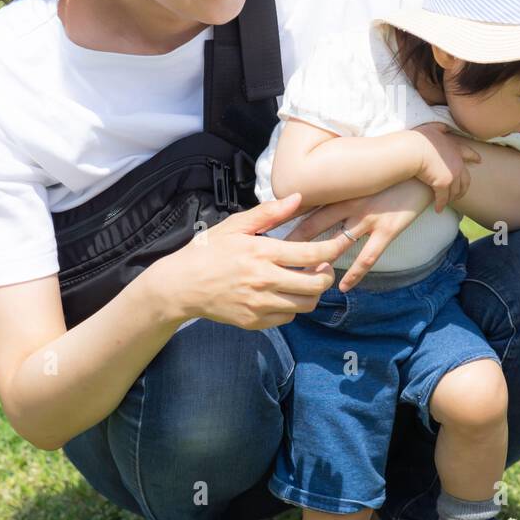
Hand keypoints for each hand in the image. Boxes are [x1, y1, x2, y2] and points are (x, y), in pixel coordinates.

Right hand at [139, 192, 355, 329]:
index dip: (333, 250)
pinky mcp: (254, 321)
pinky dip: (292, 306)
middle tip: (322, 266)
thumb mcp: (236, 225)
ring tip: (305, 279)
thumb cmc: (209, 251)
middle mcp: (264, 281)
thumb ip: (270, 213)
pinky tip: (284, 293)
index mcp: (262, 252)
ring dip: (312, 292)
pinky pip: (287, 317)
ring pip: (306, 304)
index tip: (338, 245)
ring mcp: (260, 304)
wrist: (182, 285)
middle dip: (327, 274)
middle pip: (316, 284)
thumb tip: (298, 198)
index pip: (312, 254)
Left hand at [283, 178, 433, 291]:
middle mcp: (350, 203)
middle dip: (291, 244)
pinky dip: (354, 273)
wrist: (424, 167)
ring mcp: (368, 217)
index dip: (284, 218)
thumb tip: (317, 200)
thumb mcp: (363, 178)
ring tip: (300, 278)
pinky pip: (367, 256)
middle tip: (269, 259)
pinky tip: (344, 286)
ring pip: (336, 243)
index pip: (306, 205)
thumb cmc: (391, 174)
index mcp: (341, 190)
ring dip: (318, 261)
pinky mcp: (387, 228)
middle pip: (313, 226)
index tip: (264, 230)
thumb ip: (342, 189)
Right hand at [411, 121, 481, 213]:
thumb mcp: (432, 129)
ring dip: (452, 198)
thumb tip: (444, 126)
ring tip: (447, 202)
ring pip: (455, 191)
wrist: (413, 149)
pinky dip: (441, 204)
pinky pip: (444, 198)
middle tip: (461, 193)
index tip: (479, 160)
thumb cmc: (419, 139)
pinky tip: (438, 209)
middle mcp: (457, 162)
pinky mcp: (443, 184)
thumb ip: (440, 128)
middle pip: (465, 178)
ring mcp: (452, 174)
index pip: (469, 153)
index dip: (474, 157)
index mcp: (455, 148)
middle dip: (463, 187)